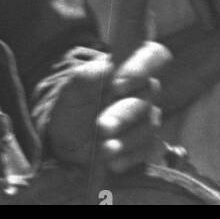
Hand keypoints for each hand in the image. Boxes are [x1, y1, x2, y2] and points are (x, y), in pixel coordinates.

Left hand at [45, 42, 170, 176]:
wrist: (67, 138)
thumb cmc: (74, 104)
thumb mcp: (71, 89)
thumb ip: (87, 76)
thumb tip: (107, 67)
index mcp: (130, 66)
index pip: (152, 56)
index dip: (141, 68)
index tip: (117, 85)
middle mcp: (144, 90)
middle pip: (147, 96)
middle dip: (123, 114)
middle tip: (100, 126)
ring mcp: (147, 117)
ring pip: (148, 125)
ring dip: (126, 139)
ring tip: (103, 150)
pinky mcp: (146, 143)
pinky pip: (147, 150)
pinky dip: (129, 157)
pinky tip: (113, 162)